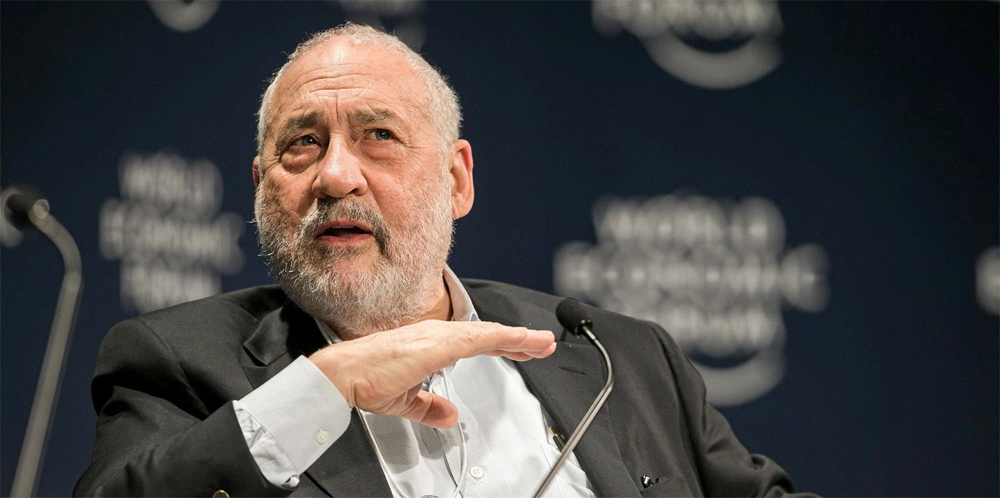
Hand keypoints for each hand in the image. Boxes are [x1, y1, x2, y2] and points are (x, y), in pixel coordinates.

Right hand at [308, 320, 555, 428]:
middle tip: (544, 343)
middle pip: (488, 334)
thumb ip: (429, 406)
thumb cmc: (364, 380)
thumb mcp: (406, 400)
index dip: (503, 344)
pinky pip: (478, 339)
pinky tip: (520, 341)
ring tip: (542, 342)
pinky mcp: (436, 343)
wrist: (340, 375)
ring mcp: (437, 336)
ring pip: (488, 333)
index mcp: (430, 343)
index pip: (476, 341)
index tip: (524, 349)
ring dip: (518, 337)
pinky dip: (503, 338)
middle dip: (519, 339)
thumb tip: (448, 414)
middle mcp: (436, 334)